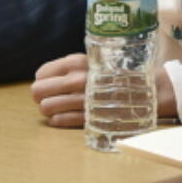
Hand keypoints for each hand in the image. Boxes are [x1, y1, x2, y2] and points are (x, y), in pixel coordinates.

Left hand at [33, 52, 175, 127]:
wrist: (143, 90)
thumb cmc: (113, 75)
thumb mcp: (92, 62)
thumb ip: (68, 68)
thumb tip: (42, 79)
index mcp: (77, 62)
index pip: (41, 74)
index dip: (43, 81)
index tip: (49, 85)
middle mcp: (78, 79)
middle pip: (38, 91)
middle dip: (41, 96)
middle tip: (49, 98)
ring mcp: (82, 99)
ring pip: (46, 107)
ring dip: (49, 110)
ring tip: (59, 108)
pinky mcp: (88, 117)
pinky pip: (59, 121)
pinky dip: (58, 120)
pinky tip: (66, 117)